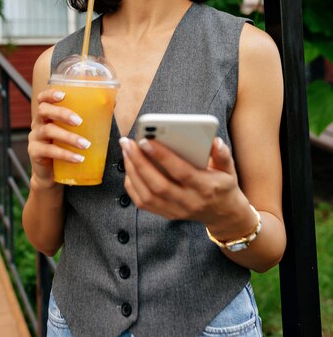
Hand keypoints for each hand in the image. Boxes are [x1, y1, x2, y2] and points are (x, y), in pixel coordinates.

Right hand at [28, 89, 90, 187]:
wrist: (51, 174)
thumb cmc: (65, 146)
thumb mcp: (73, 131)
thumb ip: (89, 117)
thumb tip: (112, 103)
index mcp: (47, 114)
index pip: (43, 98)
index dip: (50, 94)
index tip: (63, 95)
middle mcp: (38, 123)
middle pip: (43, 110)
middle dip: (62, 113)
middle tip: (79, 121)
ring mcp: (35, 138)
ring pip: (48, 131)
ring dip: (68, 137)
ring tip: (85, 144)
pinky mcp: (35, 153)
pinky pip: (49, 151)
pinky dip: (65, 154)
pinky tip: (78, 158)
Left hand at [119, 136, 247, 226]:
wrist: (222, 214)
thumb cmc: (222, 184)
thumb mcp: (229, 168)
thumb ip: (222, 154)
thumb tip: (214, 141)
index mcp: (205, 188)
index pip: (181, 172)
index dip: (162, 156)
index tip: (145, 140)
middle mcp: (189, 202)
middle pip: (158, 185)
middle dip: (139, 162)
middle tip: (127, 143)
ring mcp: (176, 211)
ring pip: (147, 195)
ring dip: (132, 171)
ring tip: (126, 150)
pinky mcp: (166, 214)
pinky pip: (142, 202)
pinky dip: (132, 184)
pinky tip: (129, 166)